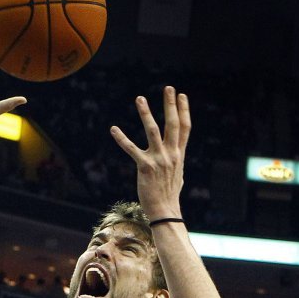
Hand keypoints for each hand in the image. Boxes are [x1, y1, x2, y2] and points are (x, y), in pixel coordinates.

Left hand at [109, 86, 188, 219]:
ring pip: (153, 131)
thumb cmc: (169, 193)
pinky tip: (113, 129)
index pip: (185, 127)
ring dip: (146, 113)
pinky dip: (121, 138)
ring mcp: (159, 159)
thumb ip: (176, 161)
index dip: (184, 110)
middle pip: (173, 124)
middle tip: (168, 88)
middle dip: (171, 105)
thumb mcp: (177, 174)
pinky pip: (131, 149)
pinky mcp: (145, 166)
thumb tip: (177, 157)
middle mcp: (171, 154)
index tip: (182, 95)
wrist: (164, 210)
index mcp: (179, 154)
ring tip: (140, 98)